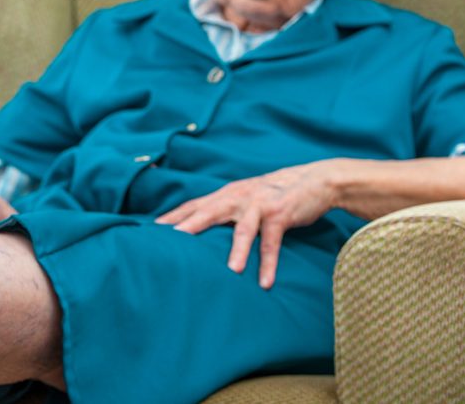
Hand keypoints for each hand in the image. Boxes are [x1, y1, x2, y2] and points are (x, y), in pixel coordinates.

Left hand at [155, 161, 338, 288]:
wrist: (314, 181)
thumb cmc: (273, 194)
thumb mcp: (244, 198)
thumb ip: (224, 210)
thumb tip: (200, 228)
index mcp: (226, 194)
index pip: (194, 205)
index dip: (173, 217)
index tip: (151, 230)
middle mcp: (238, 197)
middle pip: (208, 212)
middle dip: (189, 227)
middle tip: (170, 243)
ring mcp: (259, 205)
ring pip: (244, 229)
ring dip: (237, 251)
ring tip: (230, 271)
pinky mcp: (280, 215)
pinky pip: (273, 242)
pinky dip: (269, 263)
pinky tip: (266, 282)